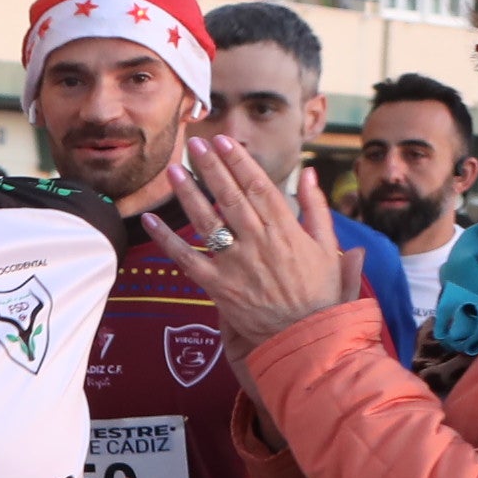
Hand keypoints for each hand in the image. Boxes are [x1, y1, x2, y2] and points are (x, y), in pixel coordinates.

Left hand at [145, 135, 352, 344]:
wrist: (307, 337)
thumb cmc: (321, 292)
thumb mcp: (328, 246)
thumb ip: (316, 208)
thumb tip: (308, 172)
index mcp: (286, 230)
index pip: (258, 186)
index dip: (238, 161)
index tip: (223, 141)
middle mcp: (258, 242)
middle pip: (229, 197)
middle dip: (210, 167)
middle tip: (193, 143)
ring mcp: (235, 264)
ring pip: (207, 221)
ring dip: (188, 193)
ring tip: (173, 170)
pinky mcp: (217, 286)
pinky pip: (186, 258)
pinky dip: (166, 239)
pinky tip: (150, 220)